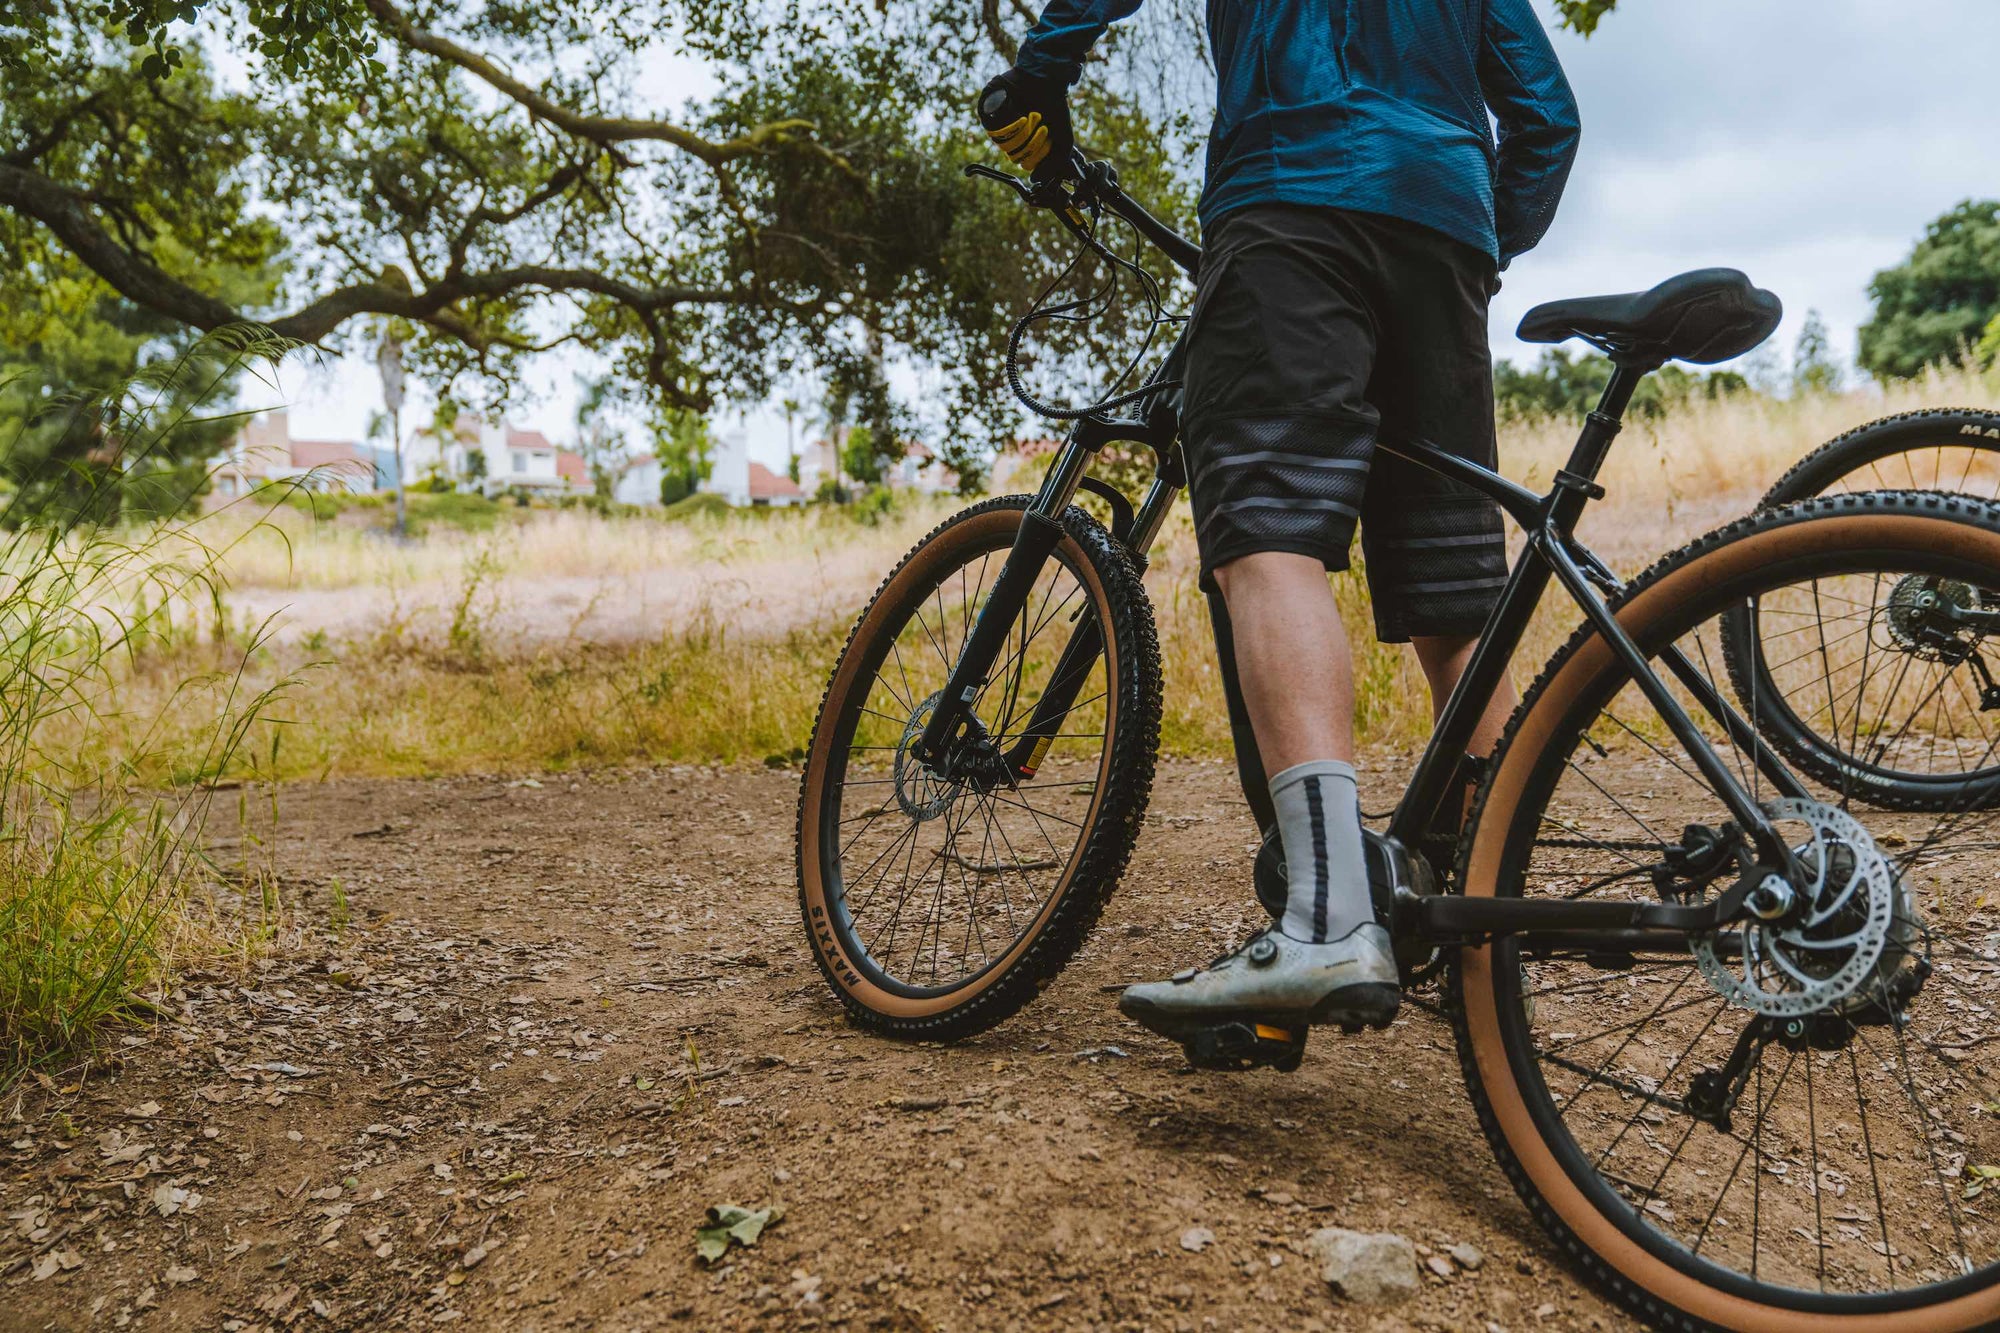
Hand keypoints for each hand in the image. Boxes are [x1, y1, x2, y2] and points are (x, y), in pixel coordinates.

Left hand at [976, 67, 1073, 181]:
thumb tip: (1035, 179)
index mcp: (1022, 139)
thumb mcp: (1063, 140)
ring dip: (1023, 134)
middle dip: (1031, 143)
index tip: (1047, 142)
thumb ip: (1054, 163)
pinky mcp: (987, 108)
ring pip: (1003, 144)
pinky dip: (1012, 125)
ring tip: (1033, 117)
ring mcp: (996, 121)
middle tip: (1042, 127)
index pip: (1022, 160)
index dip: (1035, 156)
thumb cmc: (1054, 105)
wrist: (1048, 79)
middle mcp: (1008, 132)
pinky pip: (994, 129)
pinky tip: (1023, 115)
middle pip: (1012, 154)